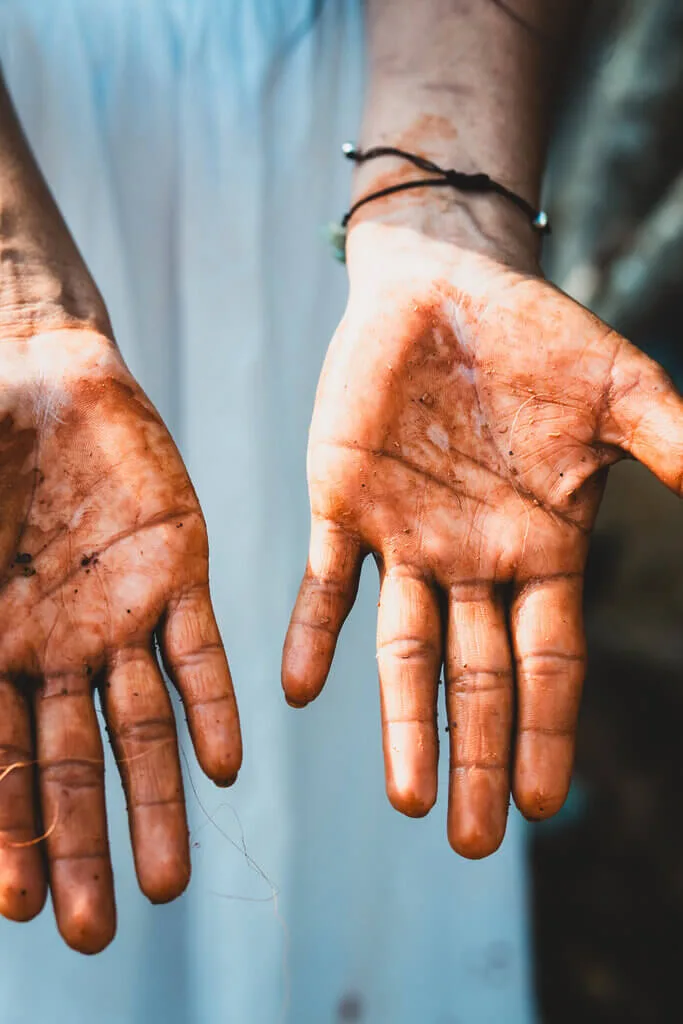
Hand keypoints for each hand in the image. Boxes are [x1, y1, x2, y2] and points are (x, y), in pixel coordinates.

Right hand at [0, 328, 240, 951]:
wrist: (38, 381)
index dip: (8, 833)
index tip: (21, 908)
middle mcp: (58, 654)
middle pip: (71, 766)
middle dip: (84, 844)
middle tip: (102, 929)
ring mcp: (120, 619)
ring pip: (142, 726)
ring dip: (156, 799)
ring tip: (171, 878)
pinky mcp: (178, 573)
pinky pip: (198, 651)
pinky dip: (209, 706)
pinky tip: (222, 764)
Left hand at [282, 220, 682, 857]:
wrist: (446, 286)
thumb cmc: (539, 339)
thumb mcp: (623, 392)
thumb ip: (675, 447)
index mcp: (540, 550)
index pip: (546, 662)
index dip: (544, 731)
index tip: (539, 804)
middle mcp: (471, 562)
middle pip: (474, 679)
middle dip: (473, 755)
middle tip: (469, 841)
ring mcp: (404, 538)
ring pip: (401, 650)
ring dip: (401, 721)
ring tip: (406, 798)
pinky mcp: (341, 502)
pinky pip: (326, 581)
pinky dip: (314, 634)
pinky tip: (301, 689)